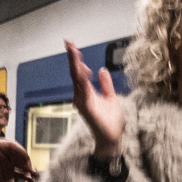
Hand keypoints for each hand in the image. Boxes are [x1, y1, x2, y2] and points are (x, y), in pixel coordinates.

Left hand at [0, 132, 36, 181]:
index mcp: (0, 146)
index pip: (13, 147)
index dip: (21, 152)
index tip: (26, 158)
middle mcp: (6, 154)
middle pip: (20, 157)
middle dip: (27, 163)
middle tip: (32, 170)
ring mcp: (9, 164)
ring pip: (22, 166)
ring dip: (30, 171)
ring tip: (35, 177)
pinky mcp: (9, 174)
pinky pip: (20, 175)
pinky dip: (27, 178)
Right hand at [65, 39, 125, 157]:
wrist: (112, 138)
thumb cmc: (110, 122)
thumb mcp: (111, 98)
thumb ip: (106, 84)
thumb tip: (102, 70)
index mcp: (86, 93)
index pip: (79, 73)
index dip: (76, 59)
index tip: (73, 46)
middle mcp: (81, 96)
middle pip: (74, 73)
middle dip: (72, 58)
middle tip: (69, 43)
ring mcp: (82, 102)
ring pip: (77, 80)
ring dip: (75, 65)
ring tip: (74, 52)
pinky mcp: (87, 108)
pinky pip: (84, 91)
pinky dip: (82, 81)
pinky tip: (82, 70)